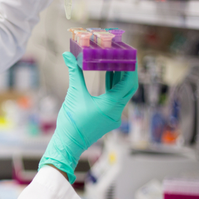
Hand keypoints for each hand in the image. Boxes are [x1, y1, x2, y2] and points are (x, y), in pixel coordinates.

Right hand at [39, 53, 137, 183]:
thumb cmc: (71, 122)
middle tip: (126, 56)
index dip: (131, 68)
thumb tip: (67, 55)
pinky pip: (116, 99)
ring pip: (122, 93)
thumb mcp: (74, 94)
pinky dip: (114, 87)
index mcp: (111, 106)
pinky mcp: (108, 118)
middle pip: (128, 88)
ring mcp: (113, 116)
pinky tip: (109, 75)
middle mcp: (116, 112)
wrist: (68, 143)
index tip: (130, 55)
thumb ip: (74, 73)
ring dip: (120, 78)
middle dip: (128, 71)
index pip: (128, 83)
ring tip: (117, 61)